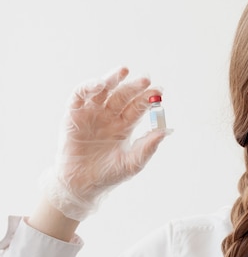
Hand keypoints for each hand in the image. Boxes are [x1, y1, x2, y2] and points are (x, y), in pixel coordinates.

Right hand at [41, 67, 167, 220]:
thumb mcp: (132, 163)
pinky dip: (89, 87)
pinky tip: (100, 84)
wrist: (82, 186)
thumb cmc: (108, 175)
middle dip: (134, 86)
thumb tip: (166, 131)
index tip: (159, 92)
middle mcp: (109, 116)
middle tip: (145, 80)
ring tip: (123, 71)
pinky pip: (80, 96)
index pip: (138, 106)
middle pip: (123, 95)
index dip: (148, 98)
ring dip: (112, 79)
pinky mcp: (73, 114)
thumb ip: (148, 147)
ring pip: (103, 90)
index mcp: (124, 125)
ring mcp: (91, 114)